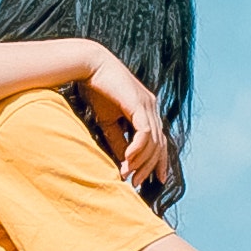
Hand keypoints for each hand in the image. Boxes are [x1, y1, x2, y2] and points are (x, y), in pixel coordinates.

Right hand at [71, 48, 166, 179]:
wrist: (90, 66)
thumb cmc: (97, 91)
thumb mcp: (109, 122)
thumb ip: (118, 141)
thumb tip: (125, 163)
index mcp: (147, 110)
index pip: (160, 141)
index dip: (159, 161)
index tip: (156, 180)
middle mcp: (152, 107)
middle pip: (159, 145)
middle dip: (149, 167)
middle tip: (138, 184)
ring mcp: (148, 105)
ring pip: (153, 141)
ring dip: (141, 161)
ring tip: (128, 175)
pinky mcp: (139, 104)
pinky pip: (144, 133)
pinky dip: (138, 149)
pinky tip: (128, 161)